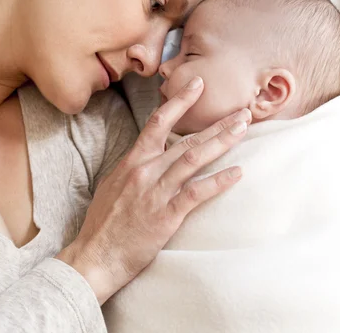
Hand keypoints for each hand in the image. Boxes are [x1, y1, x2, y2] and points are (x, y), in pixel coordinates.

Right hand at [56, 77, 250, 303]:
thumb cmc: (103, 223)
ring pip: (193, 159)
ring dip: (222, 142)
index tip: (198, 84)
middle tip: (242, 112)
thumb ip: (132, 169)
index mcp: (132, 161)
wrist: (96, 255)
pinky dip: (218, 181)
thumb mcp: (113, 185)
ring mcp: (156, 192)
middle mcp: (145, 171)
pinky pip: (196, 193)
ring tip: (243, 130)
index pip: (158, 122)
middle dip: (217, 124)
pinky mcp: (166, 216)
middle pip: (186, 139)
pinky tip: (237, 173)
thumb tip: (145, 158)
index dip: (180, 101)